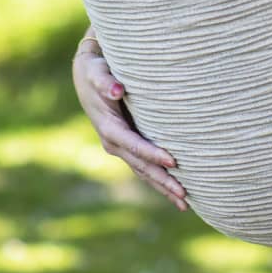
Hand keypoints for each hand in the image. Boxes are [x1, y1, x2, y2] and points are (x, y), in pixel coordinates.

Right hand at [71, 33, 189, 211]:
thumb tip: (118, 90)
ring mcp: (120, 147)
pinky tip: (174, 191)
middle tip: (185, 194)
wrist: (86, 75)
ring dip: (163, 187)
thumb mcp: (97, 72)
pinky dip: (158, 179)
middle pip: (141, 166)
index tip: (174, 161)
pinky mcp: (127, 146)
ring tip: (185, 203)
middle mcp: (113, 142)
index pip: (135, 145)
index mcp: (109, 128)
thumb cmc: (97, 70)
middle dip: (162, 181)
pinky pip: (144, 166)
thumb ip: (107, 81)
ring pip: (143, 171)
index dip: (153, 154)